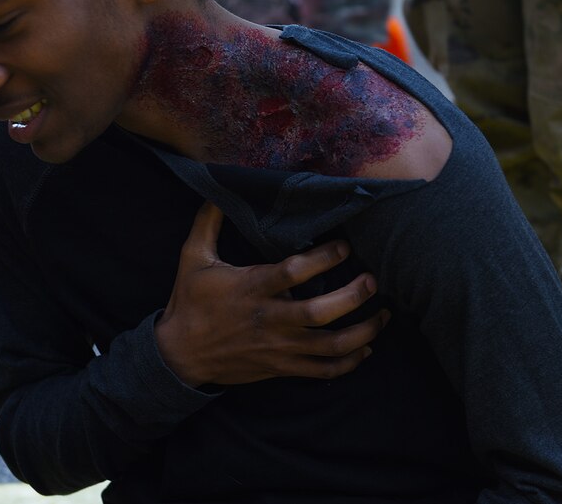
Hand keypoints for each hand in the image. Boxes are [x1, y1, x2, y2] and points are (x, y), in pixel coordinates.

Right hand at [155, 203, 388, 386]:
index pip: (293, 272)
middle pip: (320, 313)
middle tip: (372, 281)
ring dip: (363, 332)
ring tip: (382, 314)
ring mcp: (277, 348)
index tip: (344, 247)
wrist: (179, 355)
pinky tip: (365, 348)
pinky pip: (322, 371)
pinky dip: (349, 362)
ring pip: (329, 346)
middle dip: (353, 297)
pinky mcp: (281, 368)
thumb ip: (208, 222)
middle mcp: (269, 320)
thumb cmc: (190, 302)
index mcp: (251, 288)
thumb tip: (219, 189)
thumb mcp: (192, 257)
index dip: (323, 258)